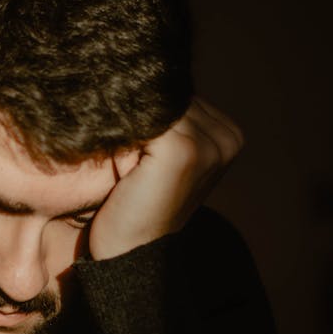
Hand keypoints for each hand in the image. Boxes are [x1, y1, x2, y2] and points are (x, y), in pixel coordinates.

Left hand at [89, 97, 243, 259]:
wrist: (130, 255)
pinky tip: (104, 138)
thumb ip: (163, 125)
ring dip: (126, 112)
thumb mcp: (157, 161)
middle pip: (171, 96)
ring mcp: (209, 145)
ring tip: (104, 130)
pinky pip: (144, 116)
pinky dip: (120, 123)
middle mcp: (227, 139)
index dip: (146, 101)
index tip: (116, 106)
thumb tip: (136, 77)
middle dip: (138, 104)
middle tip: (104, 114)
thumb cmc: (136, 208)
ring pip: (156, 104)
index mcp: (228, 137)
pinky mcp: (184, 151)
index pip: (180, 97)